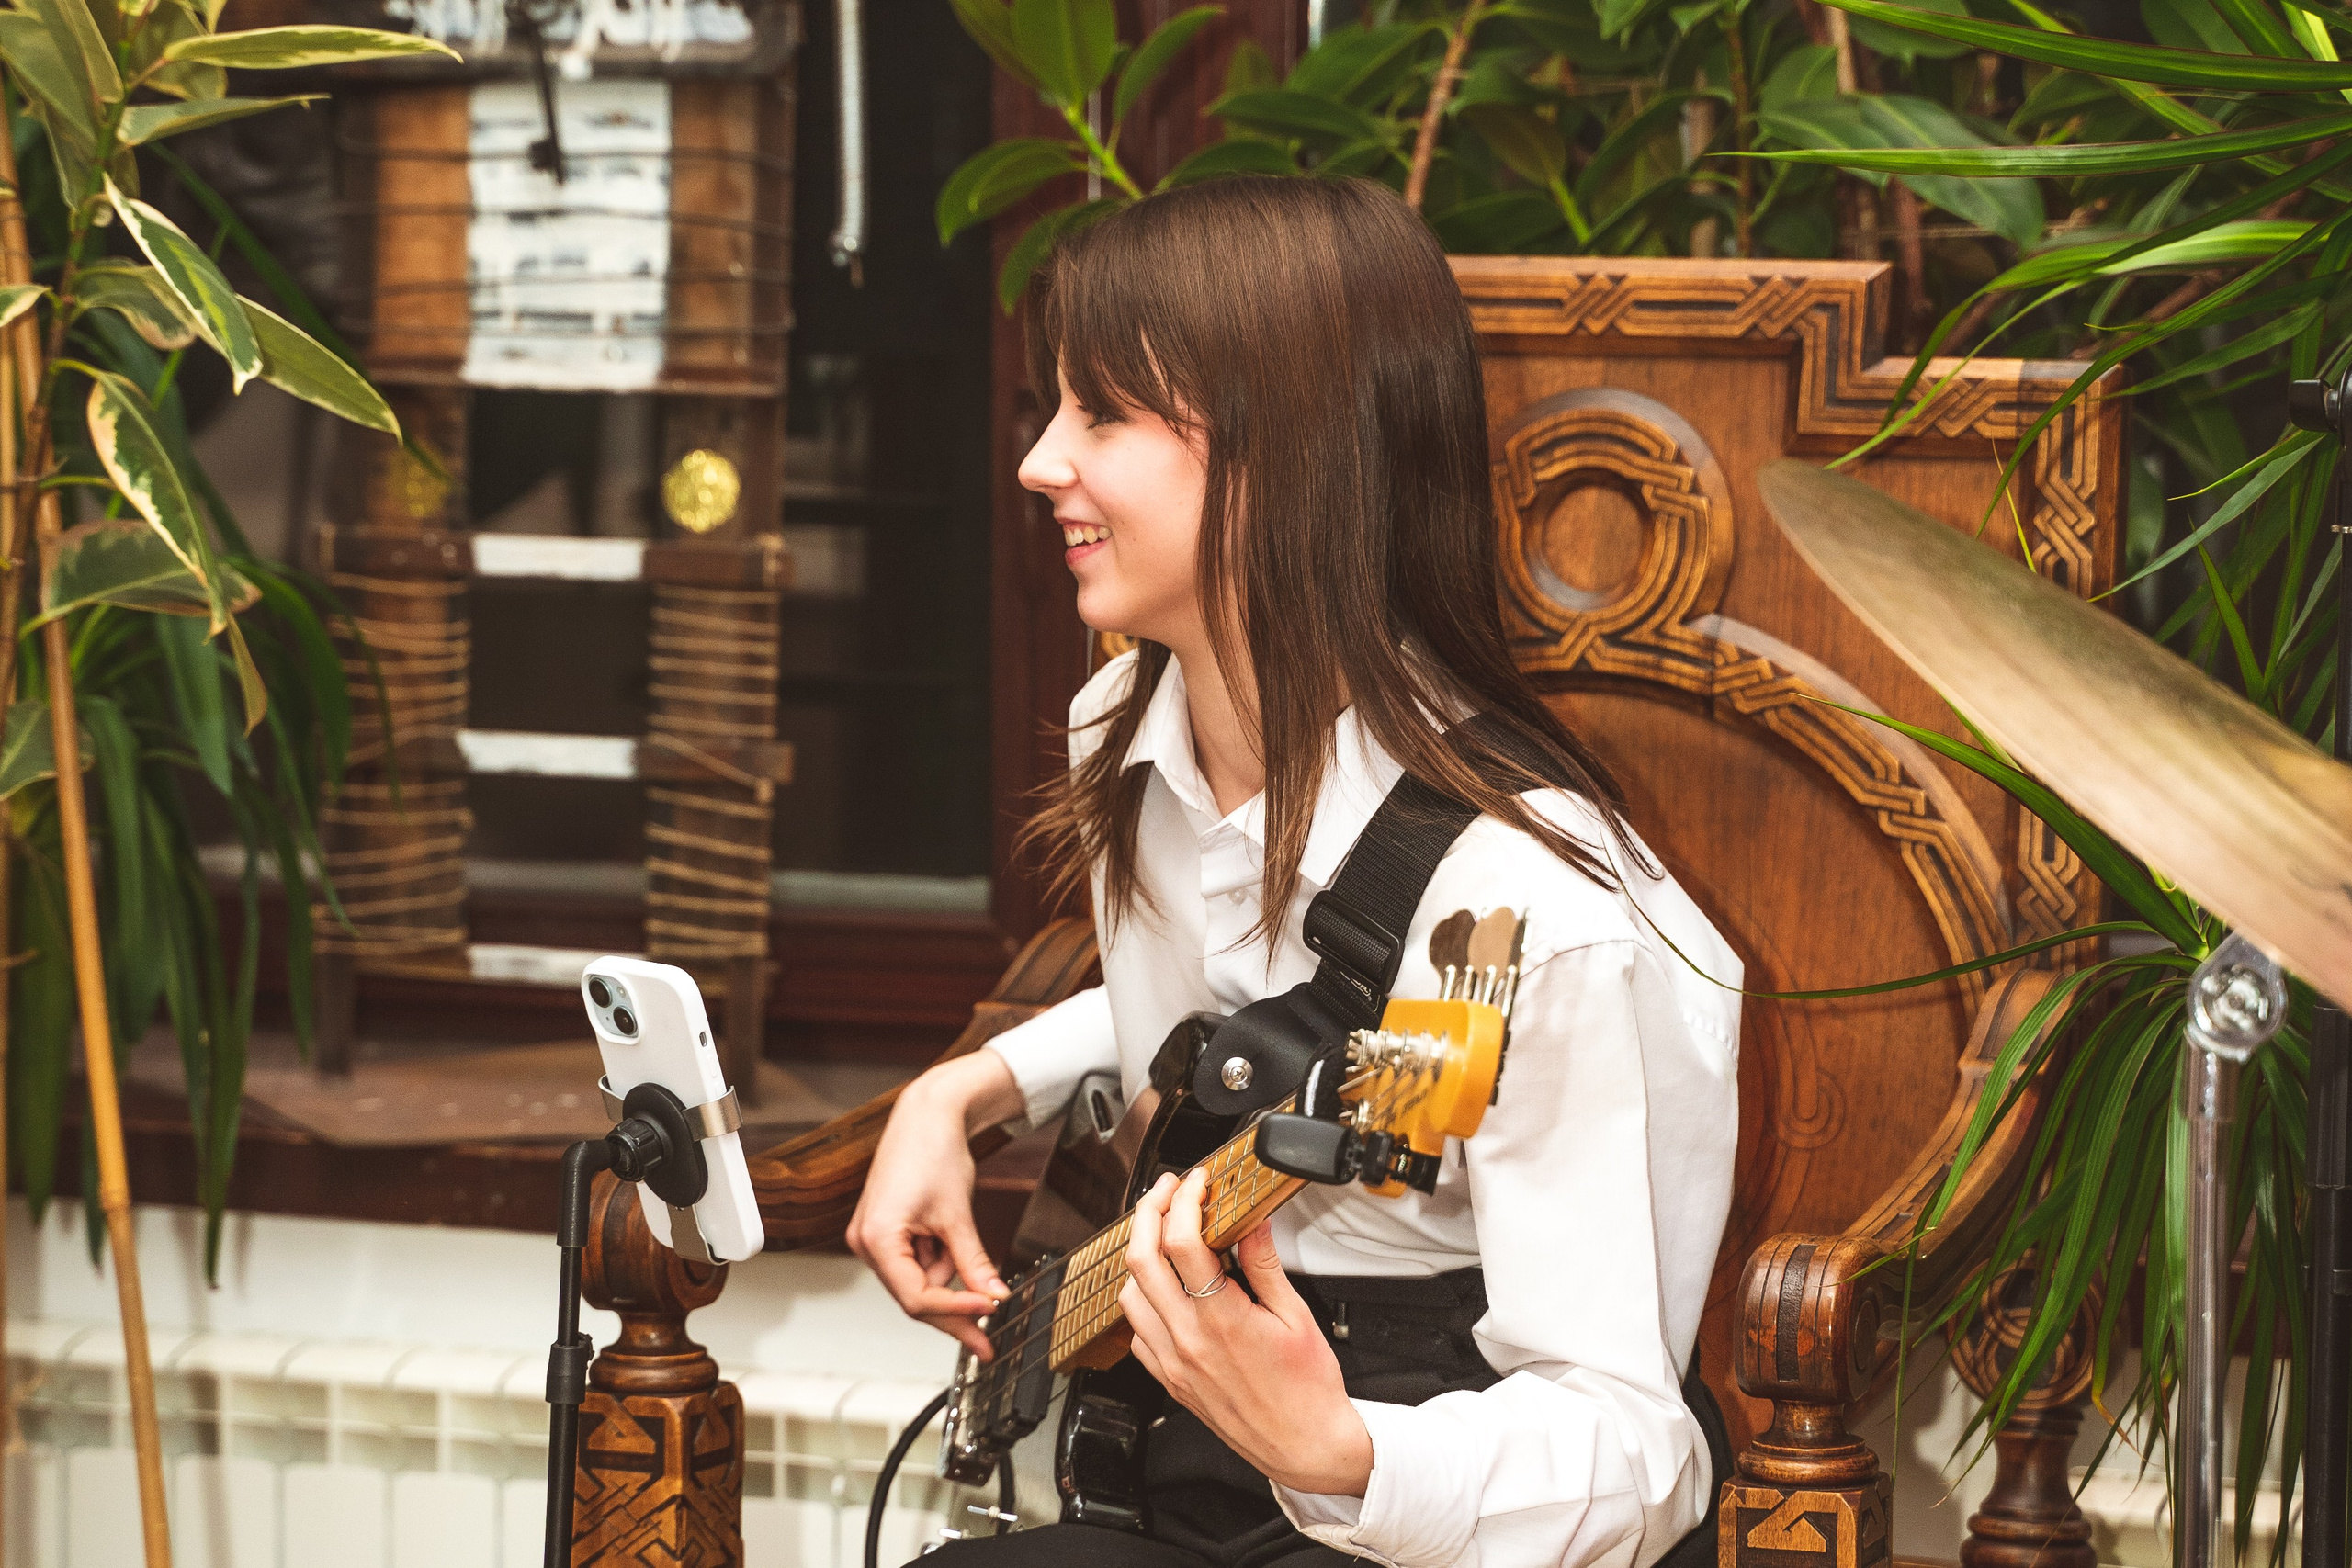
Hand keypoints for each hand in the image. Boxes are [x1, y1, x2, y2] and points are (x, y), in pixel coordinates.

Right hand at [847, 1051, 1022, 1358]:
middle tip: (988, 1340)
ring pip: (920, 1281)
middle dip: (955, 1312)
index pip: (917, 1298)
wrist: (928, 1113)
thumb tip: (994, 1298)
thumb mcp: (958, 1215)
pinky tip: (951, 1236)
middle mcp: (866, 1243)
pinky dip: (941, 1259)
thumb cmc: (933, 1150)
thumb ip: (973, 1263)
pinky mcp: (887, 1232)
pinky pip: (917, 1262)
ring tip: (962, 1236)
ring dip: (949, 1275)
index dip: (957, 1311)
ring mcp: (874, 1238)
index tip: (990, 1313)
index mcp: (877, 1240)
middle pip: (915, 1297)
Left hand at [1121, 1169, 1373, 1497]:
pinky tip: (1169, 1293)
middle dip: (1149, 1213)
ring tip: (1166, 1237)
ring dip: (1142, 1258)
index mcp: (1222, 1320)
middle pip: (1141, 1261)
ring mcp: (1173, 1364)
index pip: (1182, 1243)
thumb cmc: (1307, 1390)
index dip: (1185, 1200)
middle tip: (1167, 1190)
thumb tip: (1252, 1221)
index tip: (1197, 1182)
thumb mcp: (1296, 1317)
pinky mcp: (1169, 1382)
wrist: (1305, 1448)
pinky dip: (1145, 1303)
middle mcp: (1188, 1342)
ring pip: (1130, 1296)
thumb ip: (1264, 1264)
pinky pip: (1137, 1334)